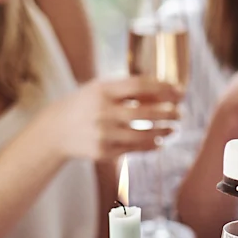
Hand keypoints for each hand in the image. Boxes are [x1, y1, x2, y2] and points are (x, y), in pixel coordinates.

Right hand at [38, 77, 180, 162]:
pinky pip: (134, 149)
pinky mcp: (103, 151)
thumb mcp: (100, 89)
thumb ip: (126, 88)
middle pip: (145, 112)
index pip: (140, 85)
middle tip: (181, 113)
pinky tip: (160, 142)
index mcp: (102, 90)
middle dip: (169, 113)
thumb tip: (165, 89)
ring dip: (163, 132)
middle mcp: (102, 111)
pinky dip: (151, 146)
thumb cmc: (86, 104)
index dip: (164, 88)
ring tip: (174, 129)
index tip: (180, 91)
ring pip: (143, 135)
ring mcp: (103, 133)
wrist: (56, 130)